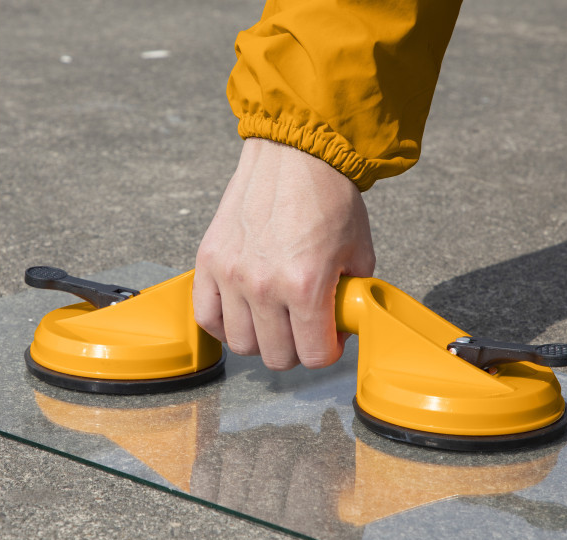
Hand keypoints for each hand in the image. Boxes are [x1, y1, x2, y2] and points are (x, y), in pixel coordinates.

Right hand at [193, 138, 375, 369]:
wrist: (294, 156)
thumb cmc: (329, 199)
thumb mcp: (360, 253)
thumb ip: (351, 298)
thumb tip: (340, 327)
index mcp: (306, 284)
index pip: (314, 355)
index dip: (327, 352)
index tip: (328, 339)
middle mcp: (265, 285)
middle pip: (277, 357)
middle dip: (297, 349)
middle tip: (302, 329)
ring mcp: (232, 275)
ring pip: (242, 345)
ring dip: (262, 340)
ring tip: (273, 320)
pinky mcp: (208, 262)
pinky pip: (206, 318)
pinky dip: (224, 325)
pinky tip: (242, 313)